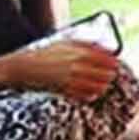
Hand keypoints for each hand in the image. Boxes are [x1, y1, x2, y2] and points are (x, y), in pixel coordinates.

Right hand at [0, 40, 120, 100]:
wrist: (24, 67)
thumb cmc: (46, 54)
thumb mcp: (68, 43)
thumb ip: (89, 45)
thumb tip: (109, 49)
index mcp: (82, 52)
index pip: (110, 60)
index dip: (113, 63)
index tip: (112, 65)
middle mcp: (79, 66)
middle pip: (108, 74)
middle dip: (109, 75)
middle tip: (106, 75)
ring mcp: (73, 80)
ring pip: (100, 87)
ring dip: (101, 86)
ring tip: (98, 84)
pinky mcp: (67, 91)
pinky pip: (88, 96)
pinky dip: (91, 94)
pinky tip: (88, 92)